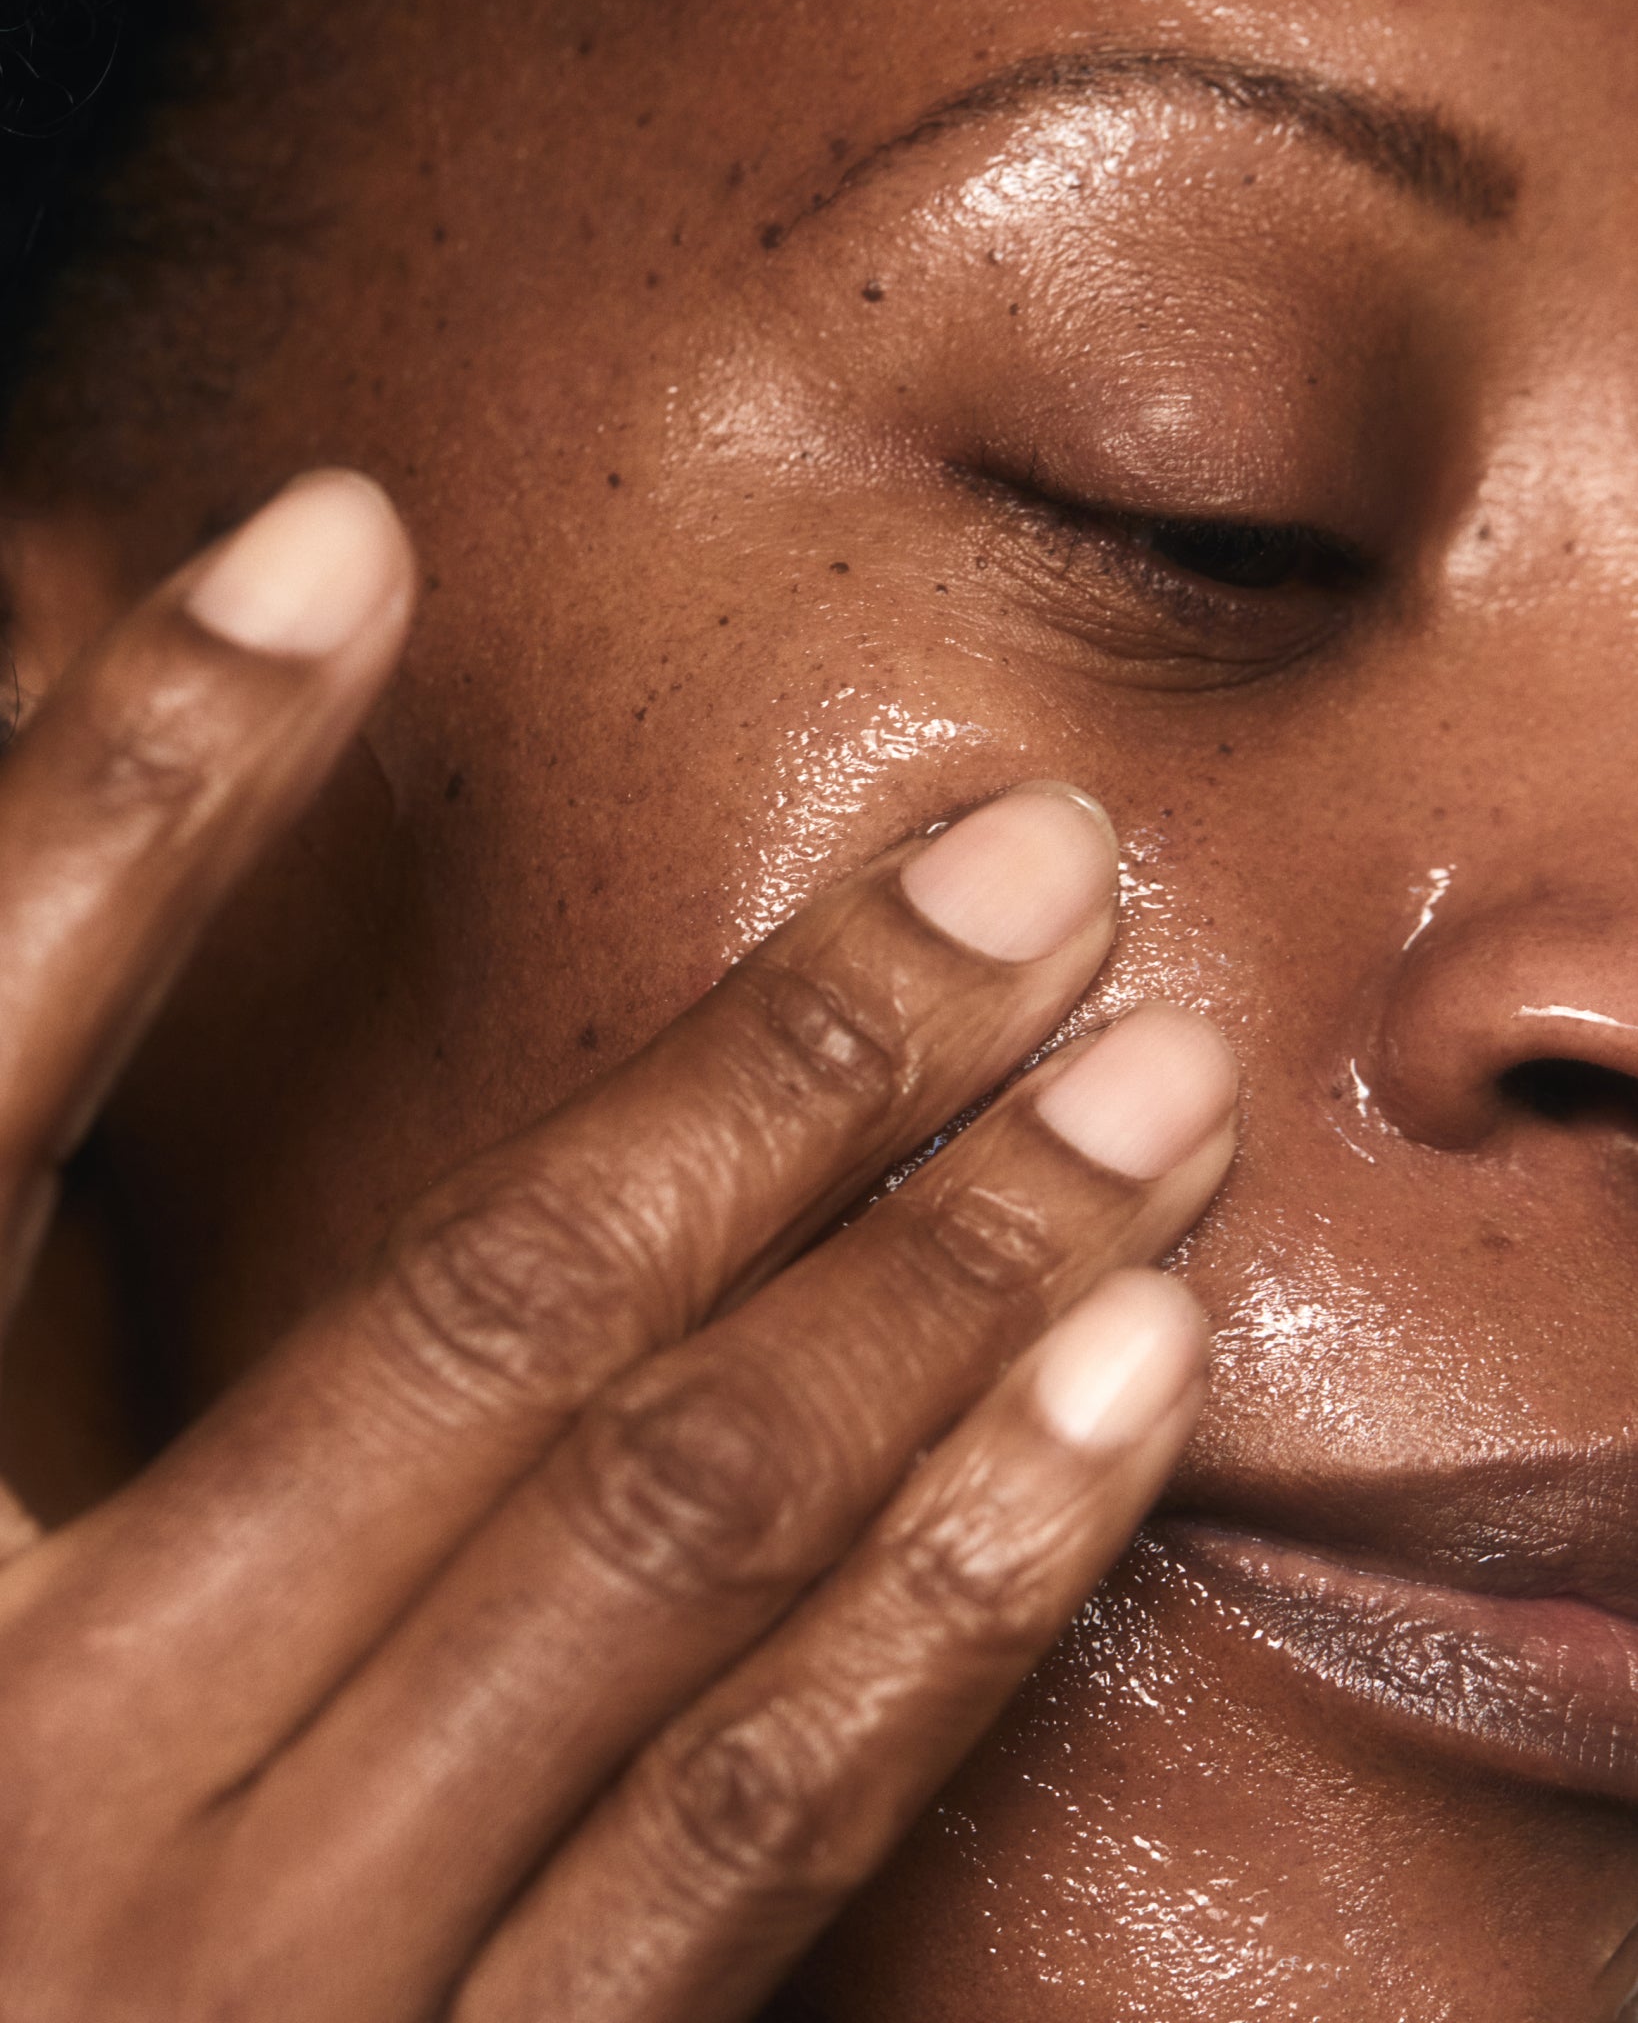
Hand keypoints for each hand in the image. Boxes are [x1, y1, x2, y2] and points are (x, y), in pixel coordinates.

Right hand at [0, 471, 1236, 2020]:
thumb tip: (118, 964)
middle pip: (486, 1320)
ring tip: (1154, 1086)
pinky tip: (1119, 1395)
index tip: (335, 543)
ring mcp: (261, 1966)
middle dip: (796, 1064)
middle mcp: (38, 1760)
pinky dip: (959, 1587)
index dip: (135, 798)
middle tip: (1042, 862)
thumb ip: (14, 1311)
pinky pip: (758, 1825)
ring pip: (678, 1539)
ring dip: (952, 1281)